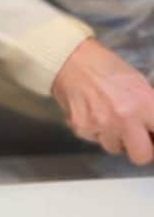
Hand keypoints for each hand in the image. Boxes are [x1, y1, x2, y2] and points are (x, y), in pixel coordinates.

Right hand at [52, 38, 153, 164]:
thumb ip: (149, 108)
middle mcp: (124, 119)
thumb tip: (151, 126)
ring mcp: (101, 127)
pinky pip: (95, 140)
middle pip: (141, 156)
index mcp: (143, 104)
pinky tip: (92, 113)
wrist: (71, 60)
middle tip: (136, 137)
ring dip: (115, 137)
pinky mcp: (81, 129)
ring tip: (108, 118)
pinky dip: (95, 130)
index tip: (151, 134)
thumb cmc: (108, 67)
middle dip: (141, 149)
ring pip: (115, 148)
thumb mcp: (139, 83)